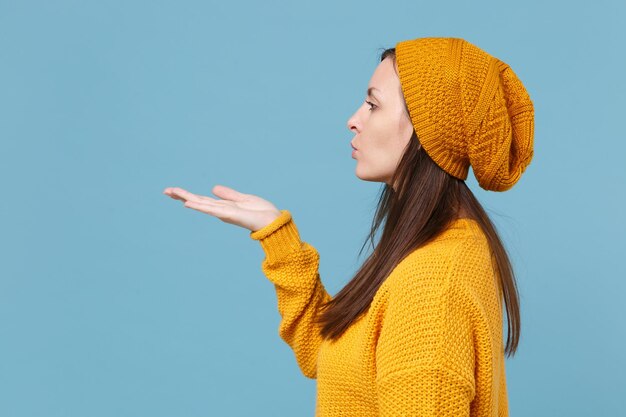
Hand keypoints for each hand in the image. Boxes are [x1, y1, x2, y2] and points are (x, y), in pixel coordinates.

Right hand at [163, 185, 282, 231]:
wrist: (273, 221)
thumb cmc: (261, 212)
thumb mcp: (243, 198)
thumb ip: (228, 194)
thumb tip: (213, 188)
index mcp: (223, 206)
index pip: (202, 199)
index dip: (188, 195)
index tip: (173, 191)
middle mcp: (220, 210)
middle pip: (197, 201)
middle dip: (181, 195)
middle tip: (165, 190)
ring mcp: (223, 213)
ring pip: (201, 203)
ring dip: (186, 197)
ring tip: (171, 192)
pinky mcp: (229, 214)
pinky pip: (212, 209)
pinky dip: (200, 206)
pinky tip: (188, 203)